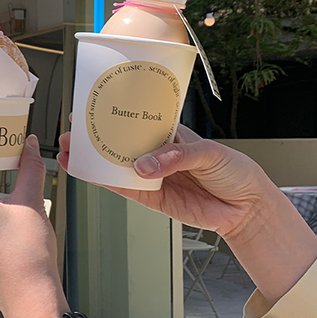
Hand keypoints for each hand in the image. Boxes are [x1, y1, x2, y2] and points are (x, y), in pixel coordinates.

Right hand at [58, 123, 316, 302]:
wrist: (247, 208)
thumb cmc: (234, 171)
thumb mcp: (210, 154)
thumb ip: (177, 157)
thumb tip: (143, 165)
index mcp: (168, 134)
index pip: (136, 120)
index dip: (112, 114)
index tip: (89, 109)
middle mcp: (155, 153)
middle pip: (118, 143)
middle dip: (91, 139)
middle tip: (69, 136)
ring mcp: (151, 176)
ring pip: (114, 166)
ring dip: (91, 161)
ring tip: (68, 155)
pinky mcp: (152, 198)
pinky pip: (124, 189)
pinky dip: (105, 182)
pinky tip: (88, 175)